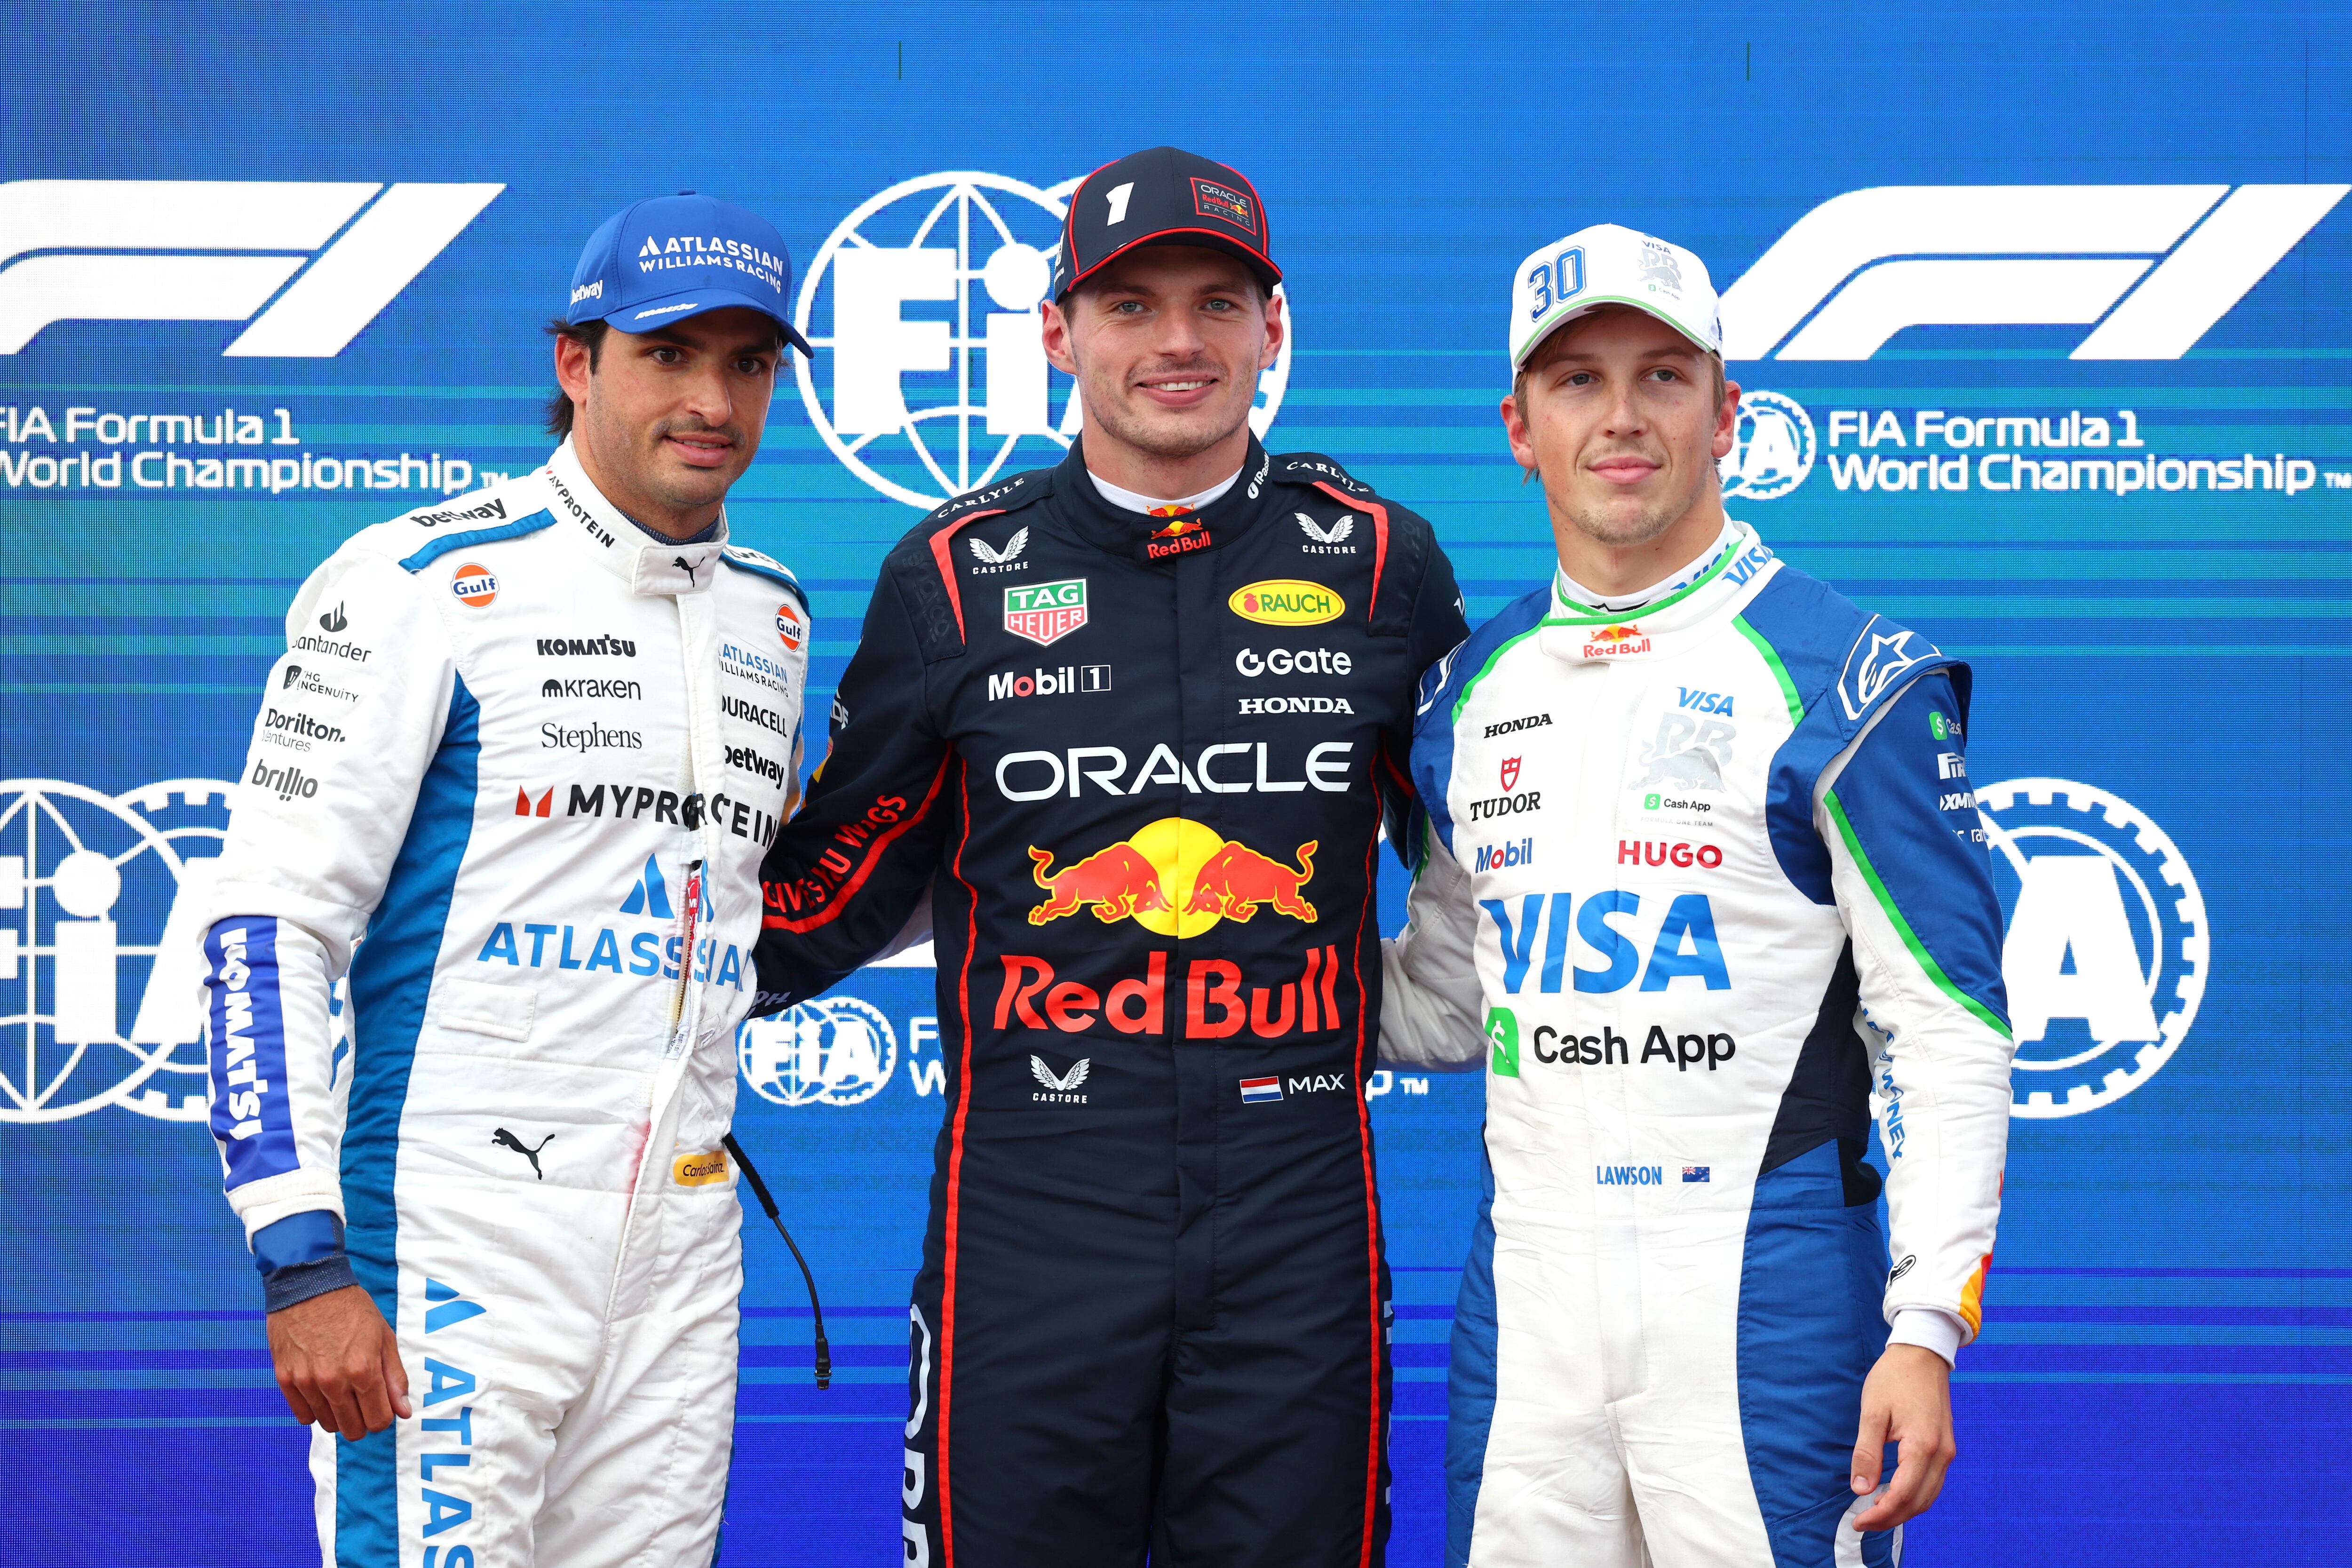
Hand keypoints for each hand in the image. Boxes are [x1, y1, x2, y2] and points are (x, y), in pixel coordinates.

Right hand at [265, 1284, 411, 1438]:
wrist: (309, 1286)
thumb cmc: (352, 1309)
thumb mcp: (384, 1337)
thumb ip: (395, 1378)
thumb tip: (404, 1411)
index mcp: (363, 1370)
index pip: (379, 1420)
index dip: (384, 1416)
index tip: (381, 1404)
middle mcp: (333, 1381)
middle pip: (353, 1429)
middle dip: (363, 1420)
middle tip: (362, 1399)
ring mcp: (306, 1382)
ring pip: (327, 1425)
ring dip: (339, 1415)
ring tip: (342, 1390)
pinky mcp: (285, 1379)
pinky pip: (303, 1416)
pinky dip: (315, 1410)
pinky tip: (322, 1392)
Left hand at [1849, 1342, 1954, 1531]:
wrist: (1921, 1354)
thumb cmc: (1894, 1378)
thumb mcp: (1872, 1413)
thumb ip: (1867, 1453)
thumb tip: (1861, 1489)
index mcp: (1922, 1446)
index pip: (1903, 1495)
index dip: (1880, 1514)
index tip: (1858, 1521)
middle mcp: (1942, 1453)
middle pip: (1919, 1502)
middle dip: (1891, 1518)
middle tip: (1863, 1522)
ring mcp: (1947, 1451)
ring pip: (1929, 1496)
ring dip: (1904, 1510)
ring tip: (1875, 1513)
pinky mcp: (1946, 1446)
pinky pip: (1933, 1482)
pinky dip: (1915, 1495)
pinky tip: (1894, 1494)